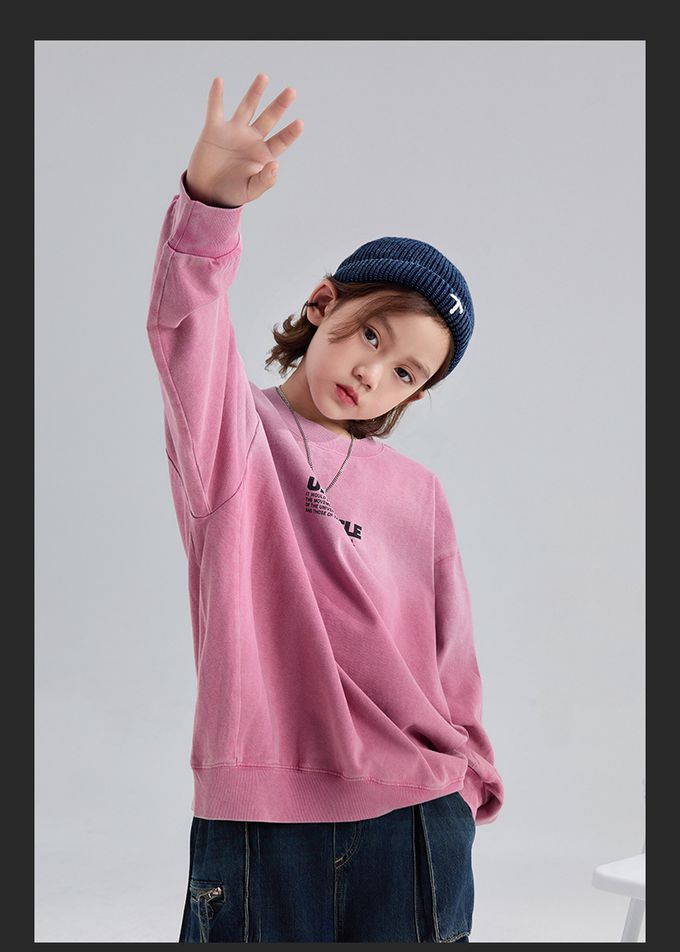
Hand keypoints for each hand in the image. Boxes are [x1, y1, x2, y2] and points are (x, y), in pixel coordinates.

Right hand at [186, 73, 303, 207]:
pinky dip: (216, 96)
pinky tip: (219, 81)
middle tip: (291, 92)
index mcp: (263, 154)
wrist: (207, 192)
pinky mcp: (214, 129)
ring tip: (264, 77)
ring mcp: (233, 132)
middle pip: (269, 118)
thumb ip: (265, 180)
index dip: (290, 132)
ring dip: (255, 93)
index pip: (281, 140)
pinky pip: (216, 109)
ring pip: (247, 107)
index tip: (300, 123)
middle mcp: (251, 139)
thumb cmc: (232, 193)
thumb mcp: (251, 190)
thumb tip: (276, 166)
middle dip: (280, 105)